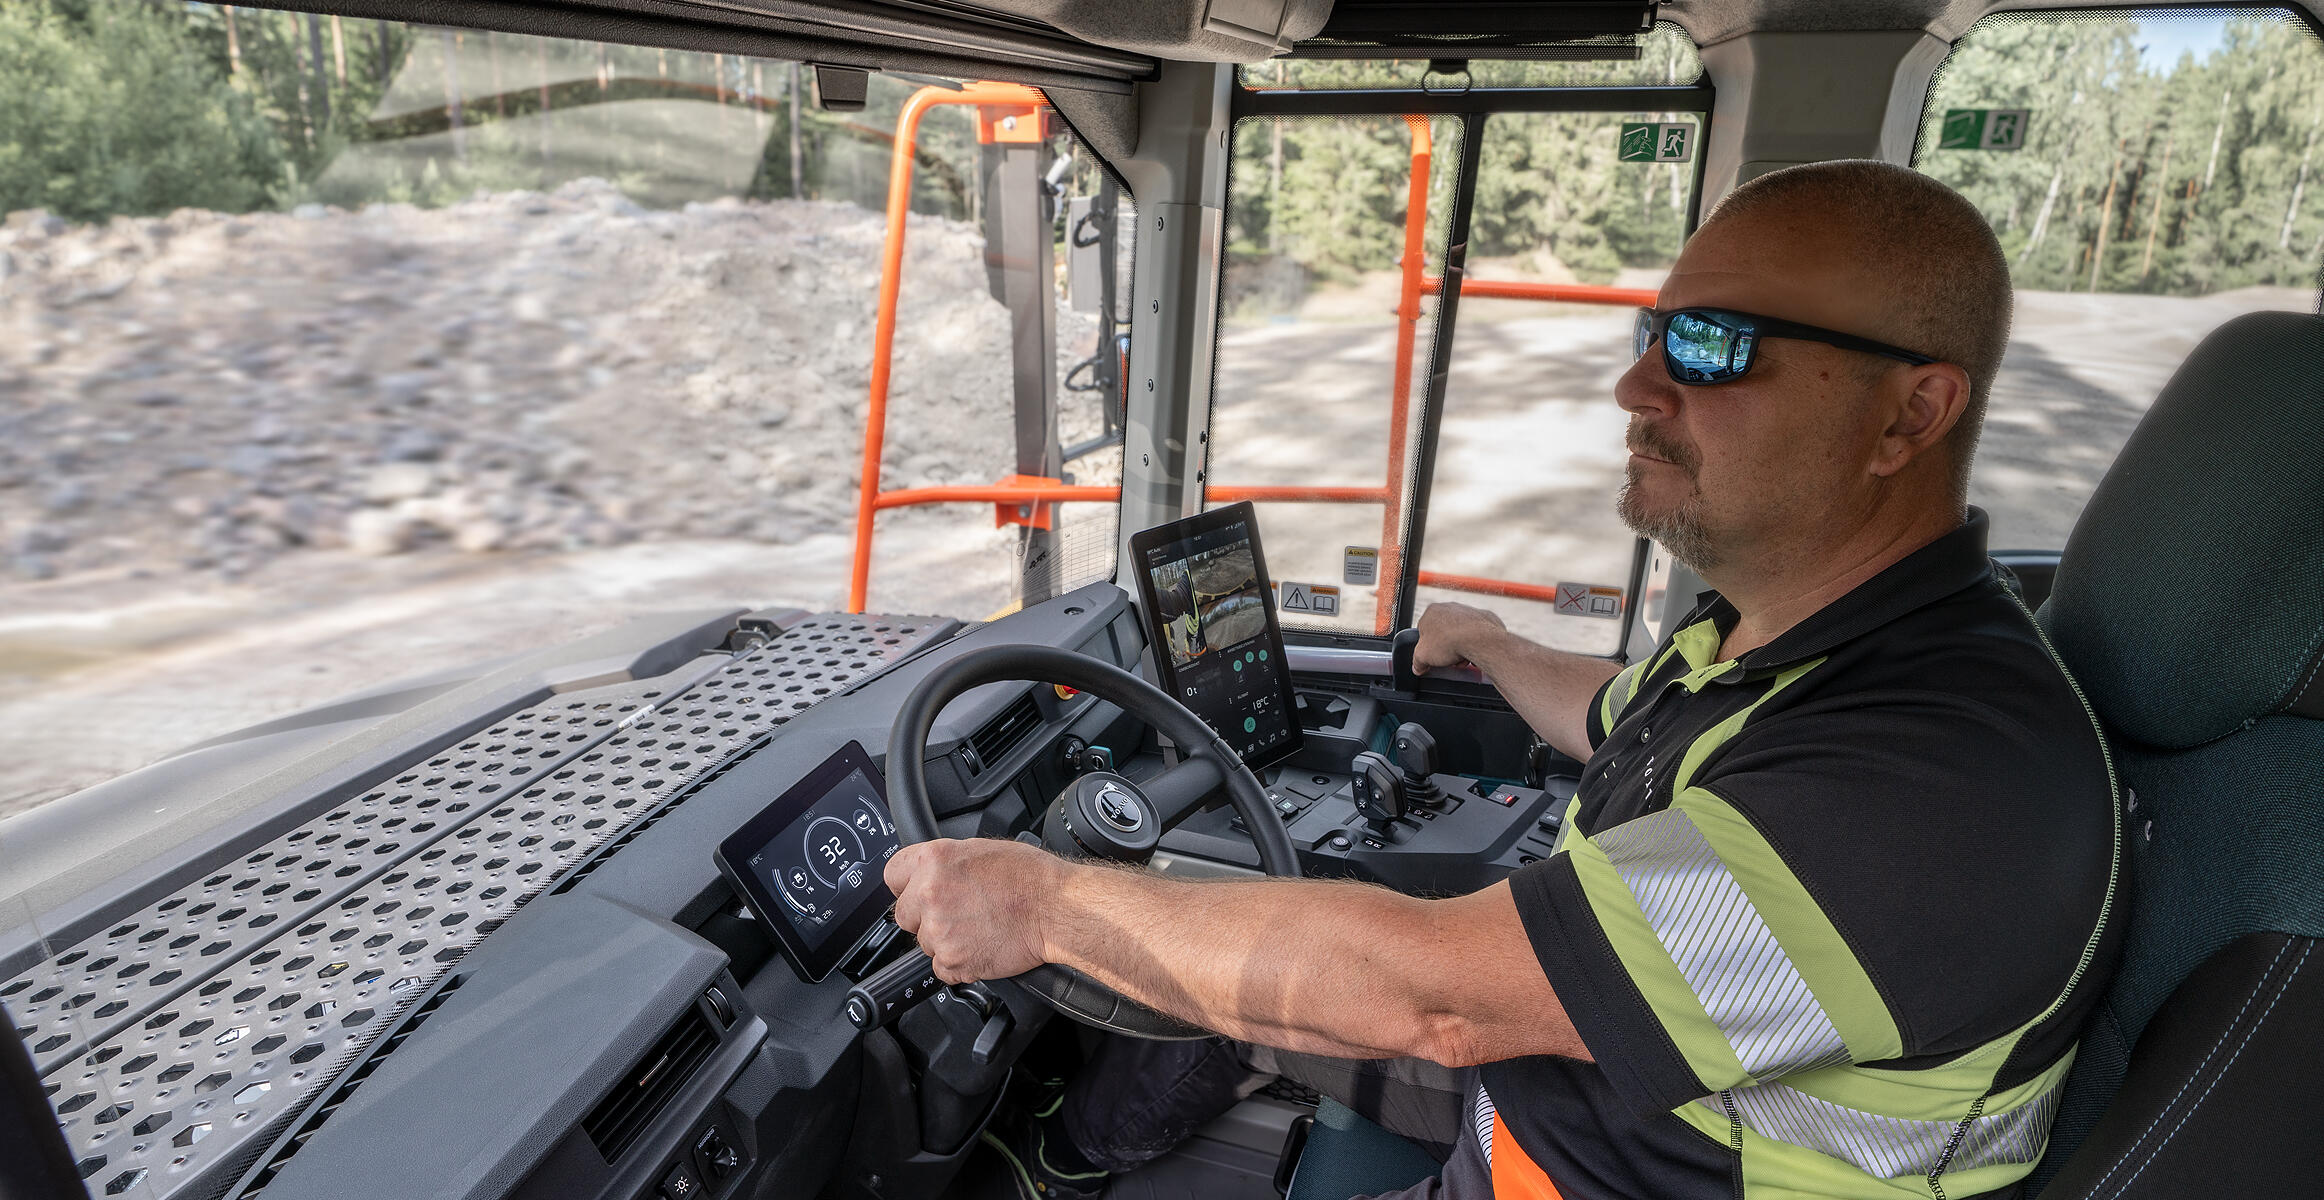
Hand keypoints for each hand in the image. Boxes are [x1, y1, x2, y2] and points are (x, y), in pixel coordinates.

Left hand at [885, 838, 1065, 982]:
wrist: (1054, 908)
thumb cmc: (1029, 877)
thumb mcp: (979, 850)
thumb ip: (945, 864)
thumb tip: (930, 875)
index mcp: (934, 860)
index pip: (892, 875)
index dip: (906, 886)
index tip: (917, 893)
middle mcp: (930, 893)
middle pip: (904, 915)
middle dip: (926, 917)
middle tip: (957, 913)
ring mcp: (938, 930)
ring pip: (924, 943)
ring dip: (945, 941)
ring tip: (977, 928)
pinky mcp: (952, 961)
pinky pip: (941, 968)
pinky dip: (958, 963)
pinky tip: (980, 946)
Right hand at [1411, 602, 1504, 675]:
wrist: (1480, 639)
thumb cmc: (1450, 642)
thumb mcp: (1422, 657)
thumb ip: (1417, 662)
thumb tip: (1418, 667)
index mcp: (1431, 611)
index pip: (1424, 630)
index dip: (1427, 647)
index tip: (1432, 657)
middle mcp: (1450, 607)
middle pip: (1443, 632)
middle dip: (1446, 648)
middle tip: (1448, 660)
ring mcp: (1468, 611)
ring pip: (1460, 633)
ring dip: (1460, 647)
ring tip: (1462, 659)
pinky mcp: (1484, 617)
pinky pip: (1476, 633)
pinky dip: (1475, 642)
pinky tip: (1475, 652)